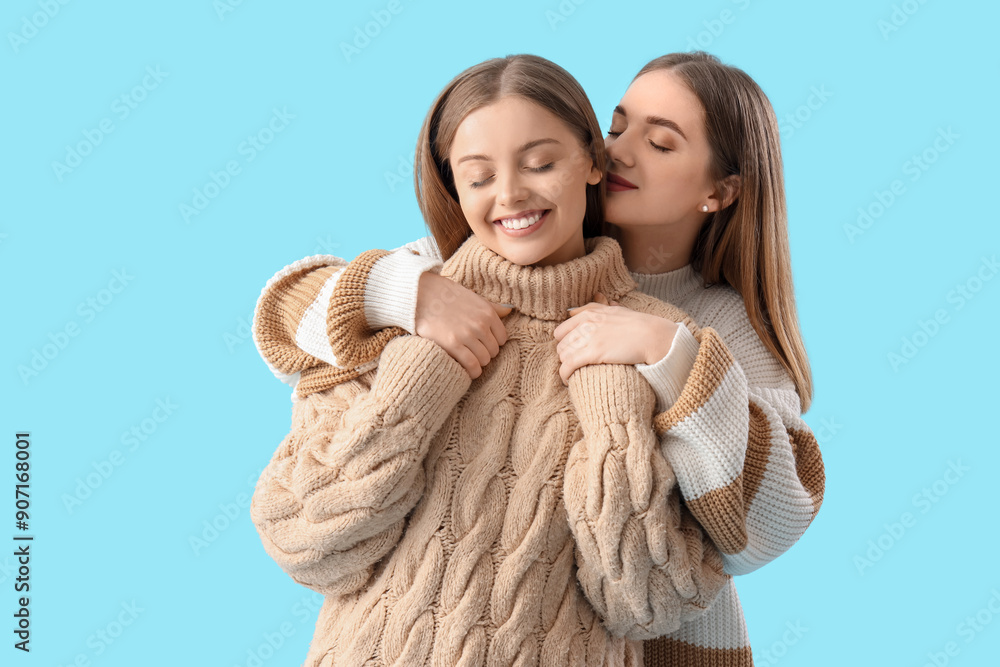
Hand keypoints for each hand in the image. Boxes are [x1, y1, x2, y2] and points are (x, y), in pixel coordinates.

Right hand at [414, 272, 512, 378]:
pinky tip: (468, 371)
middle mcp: (480, 324)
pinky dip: (472, 372)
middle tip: (473, 352)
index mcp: (487, 312)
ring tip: (469, 360)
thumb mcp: (473, 297)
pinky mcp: (452, 344)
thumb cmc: (447, 297)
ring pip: (484, 360)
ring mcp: (467, 334)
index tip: (482, 344)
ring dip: (478, 363)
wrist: (420, 294)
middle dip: (485, 353)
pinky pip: (471, 365)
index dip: (492, 343)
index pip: (502, 338)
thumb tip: (510, 309)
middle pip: (493, 351)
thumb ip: (492, 306)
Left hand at [553, 292, 678, 384]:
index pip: (561, 331)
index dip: (565, 344)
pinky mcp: (593, 353)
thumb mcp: (613, 310)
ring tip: (574, 374)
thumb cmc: (637, 325)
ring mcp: (589, 338)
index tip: (572, 352)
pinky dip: (564, 375)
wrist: (653, 336)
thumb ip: (594, 309)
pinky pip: (568, 366)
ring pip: (563, 355)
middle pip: (561, 344)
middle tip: (575, 365)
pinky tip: (569, 381)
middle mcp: (585, 324)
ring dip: (566, 366)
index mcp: (588, 314)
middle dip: (566, 356)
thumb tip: (575, 311)